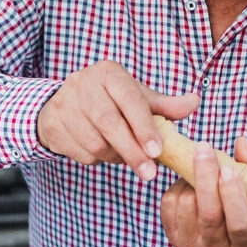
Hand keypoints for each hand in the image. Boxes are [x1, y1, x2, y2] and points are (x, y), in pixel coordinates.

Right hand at [37, 60, 199, 179]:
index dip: (144, 128)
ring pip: (95, 142)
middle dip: (132, 152)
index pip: (130, 101)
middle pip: (110, 124)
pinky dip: (97, 159)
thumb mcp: (138, 98)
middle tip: (149, 173)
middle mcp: (84, 83)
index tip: (157, 151)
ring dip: (115, 157)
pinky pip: (80, 152)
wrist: (65, 103)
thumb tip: (195, 102)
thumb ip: (165, 105)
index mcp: (110, 73)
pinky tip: (103, 152)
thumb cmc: (111, 101)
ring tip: (125, 156)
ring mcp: (64, 103)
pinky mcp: (52, 124)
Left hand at [160, 135, 246, 246]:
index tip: (229, 170)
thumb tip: (241, 143)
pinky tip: (189, 183)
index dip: (233, 196)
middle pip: (209, 215)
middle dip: (206, 178)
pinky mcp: (174, 239)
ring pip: (187, 206)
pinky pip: (169, 206)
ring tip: (202, 169)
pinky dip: (177, 187)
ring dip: (192, 180)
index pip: (239, 224)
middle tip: (204, 149)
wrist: (230, 241)